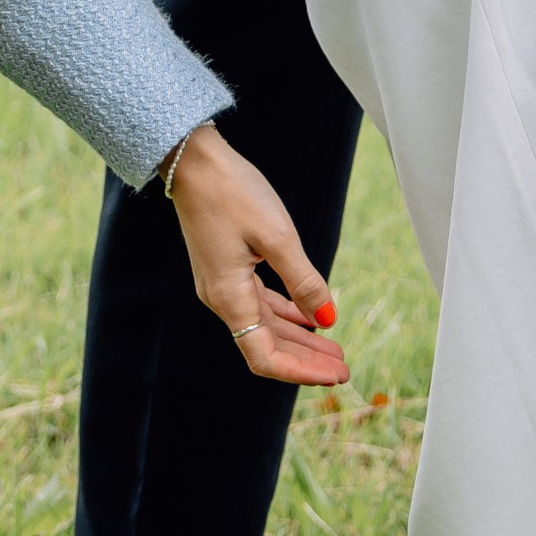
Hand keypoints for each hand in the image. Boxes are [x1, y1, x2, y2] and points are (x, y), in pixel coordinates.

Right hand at [163, 124, 346, 386]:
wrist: (192, 160)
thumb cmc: (232, 192)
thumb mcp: (277, 236)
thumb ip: (304, 282)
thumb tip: (328, 319)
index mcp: (229, 297)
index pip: (264, 357)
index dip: (301, 371)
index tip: (334, 375)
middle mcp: (221, 298)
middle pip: (267, 346)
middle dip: (306, 359)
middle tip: (344, 368)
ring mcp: (222, 283)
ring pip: (265, 325)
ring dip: (299, 339)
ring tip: (334, 347)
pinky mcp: (225, 267)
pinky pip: (259, 302)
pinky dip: (286, 313)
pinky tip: (308, 316)